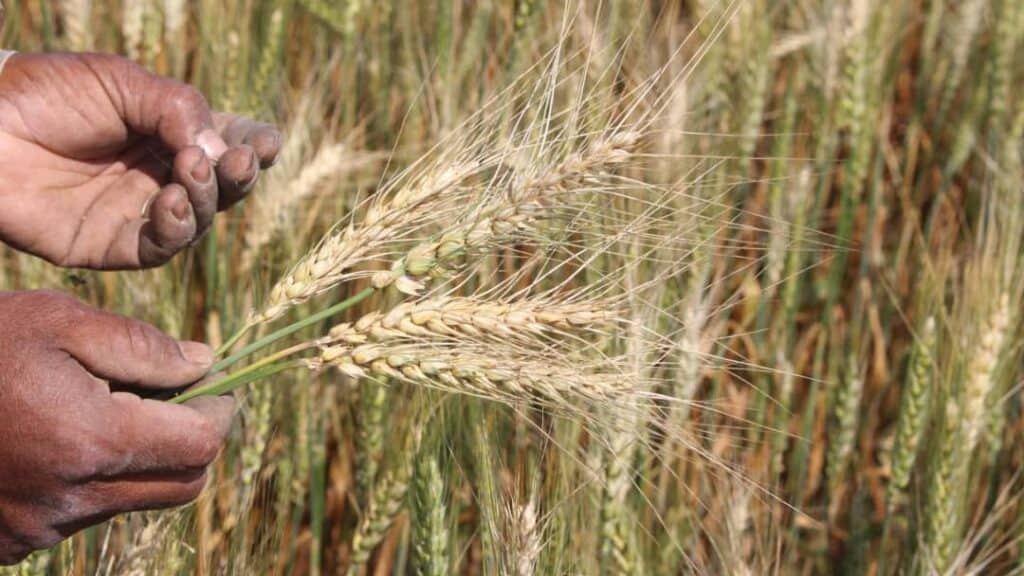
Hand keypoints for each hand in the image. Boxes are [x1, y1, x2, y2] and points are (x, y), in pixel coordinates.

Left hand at [0, 52, 280, 269]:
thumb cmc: (47, 93)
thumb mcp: (121, 82)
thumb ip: (177, 109)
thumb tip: (218, 148)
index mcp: (172, 131)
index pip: (229, 142)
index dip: (254, 146)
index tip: (265, 143)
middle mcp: (164, 174)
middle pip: (224, 186)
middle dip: (239, 174)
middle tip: (237, 160)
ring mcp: (142, 212)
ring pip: (201, 219)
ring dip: (206, 198)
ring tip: (190, 172)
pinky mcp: (114, 245)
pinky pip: (161, 247)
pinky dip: (175, 228)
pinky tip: (169, 202)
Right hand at [0, 290, 233, 563]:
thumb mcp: (57, 322)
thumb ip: (140, 347)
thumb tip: (203, 365)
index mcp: (91, 443)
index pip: (199, 446)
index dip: (219, 412)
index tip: (215, 386)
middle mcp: (71, 500)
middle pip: (180, 484)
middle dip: (192, 441)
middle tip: (176, 398)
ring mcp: (39, 529)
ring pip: (135, 500)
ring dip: (142, 459)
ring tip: (105, 409)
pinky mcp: (13, 542)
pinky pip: (84, 515)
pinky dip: (95, 480)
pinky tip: (61, 438)